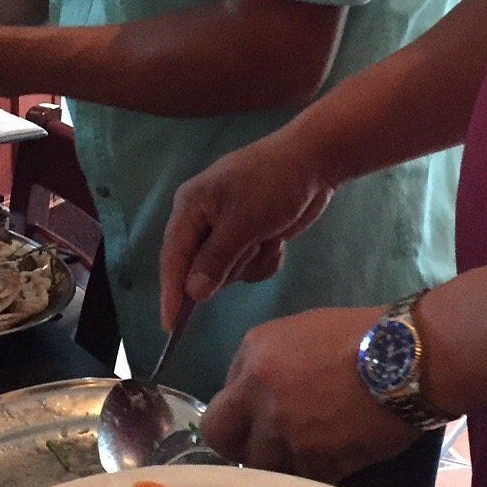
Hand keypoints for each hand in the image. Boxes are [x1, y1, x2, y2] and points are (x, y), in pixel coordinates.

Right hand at [158, 131, 334, 329]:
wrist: (315, 160)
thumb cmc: (273, 183)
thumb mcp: (243, 222)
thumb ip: (215, 260)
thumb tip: (192, 293)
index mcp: (191, 207)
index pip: (173, 257)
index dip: (171, 292)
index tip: (172, 327)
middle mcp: (203, 219)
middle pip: (201, 269)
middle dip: (229, 266)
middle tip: (252, 244)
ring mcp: (228, 228)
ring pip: (228, 271)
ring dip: (251, 261)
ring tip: (267, 236)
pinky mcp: (251, 235)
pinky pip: (249, 266)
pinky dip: (265, 259)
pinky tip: (276, 240)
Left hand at [201, 307, 417, 479]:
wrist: (408, 356)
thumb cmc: (363, 335)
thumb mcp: (302, 332)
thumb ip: (269, 363)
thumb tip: (256, 397)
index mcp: (253, 352)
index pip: (222, 397)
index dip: (242, 414)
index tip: (261, 420)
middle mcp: (256, 391)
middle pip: (222, 437)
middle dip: (241, 445)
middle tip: (268, 448)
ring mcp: (281, 428)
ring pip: (262, 464)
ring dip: (282, 462)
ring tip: (314, 452)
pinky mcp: (311, 460)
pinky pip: (301, 477)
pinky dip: (317, 472)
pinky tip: (337, 457)